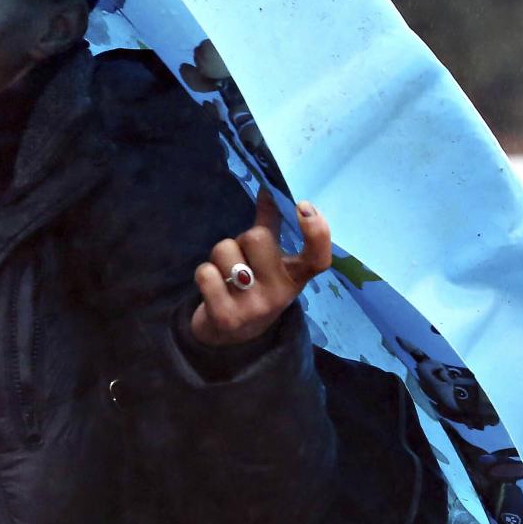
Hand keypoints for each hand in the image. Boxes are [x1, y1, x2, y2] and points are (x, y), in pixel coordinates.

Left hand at [190, 187, 332, 346]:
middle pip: (255, 237)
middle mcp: (281, 293)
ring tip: (226, 274)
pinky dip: (205, 273)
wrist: (231, 336)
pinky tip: (213, 287)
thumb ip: (270, 225)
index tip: (304, 206)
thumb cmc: (253, 286)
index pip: (318, 257)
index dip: (316, 231)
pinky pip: (207, 273)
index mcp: (296, 276)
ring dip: (219, 256)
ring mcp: (255, 307)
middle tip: (243, 259)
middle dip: (241, 240)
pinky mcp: (227, 317)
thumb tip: (267, 188)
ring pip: (226, 251)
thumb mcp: (270, 261)